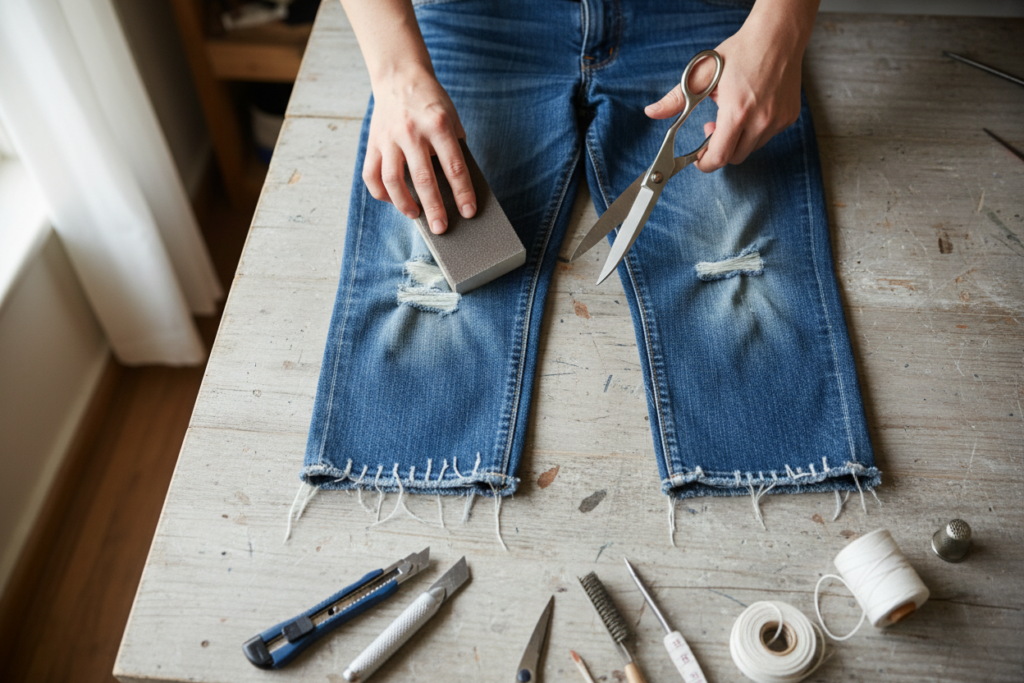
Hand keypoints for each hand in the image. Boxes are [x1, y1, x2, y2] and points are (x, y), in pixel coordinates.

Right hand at [363, 65, 475, 232]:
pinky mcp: (373, 142)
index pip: (454, 166)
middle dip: (434, 207)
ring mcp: (389, 137)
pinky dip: (381, 193)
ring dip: (404, 203)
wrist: (400, 75)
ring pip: (392, 180)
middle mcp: (411, 131)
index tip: (468, 212)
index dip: (462, 192)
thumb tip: (456, 188)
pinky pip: (371, 174)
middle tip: (442, 228)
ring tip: (416, 216)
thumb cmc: (431, 102)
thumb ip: (454, 148)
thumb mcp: (451, 118)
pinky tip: (393, 201)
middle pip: (423, 178)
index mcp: (438, 124)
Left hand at [644, 8, 813, 171]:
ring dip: (737, 140)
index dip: (704, 163)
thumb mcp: (703, 73)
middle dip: (719, 149)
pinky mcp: (788, 117)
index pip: (719, 157)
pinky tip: (750, 110)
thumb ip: (675, 99)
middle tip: (712, 126)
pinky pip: (766, 136)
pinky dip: (754, 131)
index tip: (697, 158)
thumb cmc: (741, 52)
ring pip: (751, 148)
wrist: (778, 36)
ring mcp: (778, 120)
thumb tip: (651, 112)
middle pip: (734, 157)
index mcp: (738, 112)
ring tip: (732, 116)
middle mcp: (762, 120)